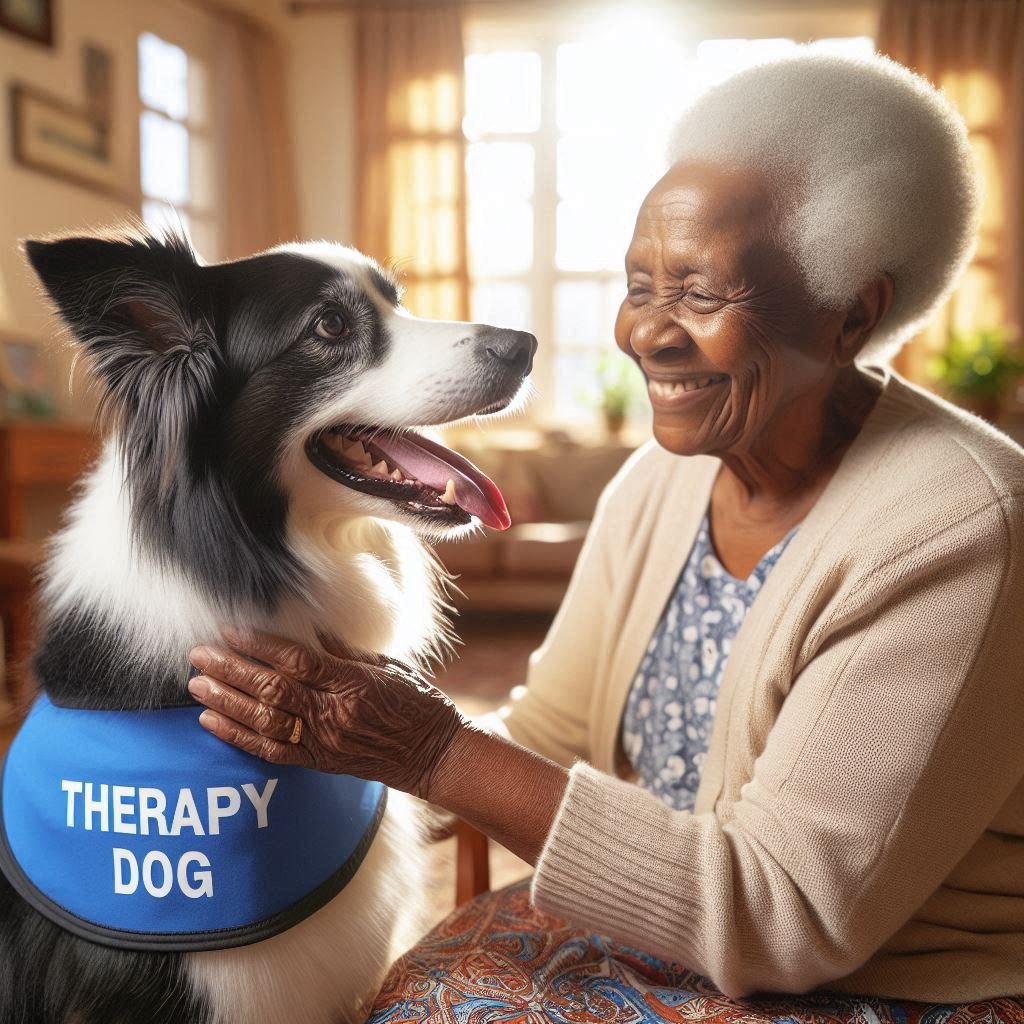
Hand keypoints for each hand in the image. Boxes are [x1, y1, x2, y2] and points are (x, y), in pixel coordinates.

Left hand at [187, 631, 465, 799]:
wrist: (435, 755)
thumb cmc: (418, 703)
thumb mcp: (389, 666)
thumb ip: (346, 651)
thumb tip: (310, 630)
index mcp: (353, 684)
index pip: (297, 661)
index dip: (260, 645)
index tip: (231, 629)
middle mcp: (334, 715)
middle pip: (272, 689)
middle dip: (230, 669)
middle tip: (199, 653)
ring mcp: (324, 742)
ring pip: (263, 721)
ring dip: (225, 702)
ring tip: (197, 684)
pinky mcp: (319, 763)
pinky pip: (270, 752)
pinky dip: (237, 737)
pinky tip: (211, 722)